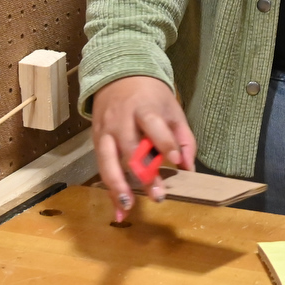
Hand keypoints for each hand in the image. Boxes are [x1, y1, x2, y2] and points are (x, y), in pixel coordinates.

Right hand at [90, 74, 196, 221]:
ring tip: (128, 206)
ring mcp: (105, 131)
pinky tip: (118, 208)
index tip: (174, 160)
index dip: (163, 142)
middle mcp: (121, 120)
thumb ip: (184, 137)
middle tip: (158, 195)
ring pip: (108, 161)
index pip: (152, 125)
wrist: (119, 76)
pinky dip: (109, 190)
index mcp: (144, 107)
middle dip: (143, 174)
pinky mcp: (95, 140)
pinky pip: (101, 167)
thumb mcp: (172, 109)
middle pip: (130, 148)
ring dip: (118, 186)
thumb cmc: (151, 96)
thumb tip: (188, 168)